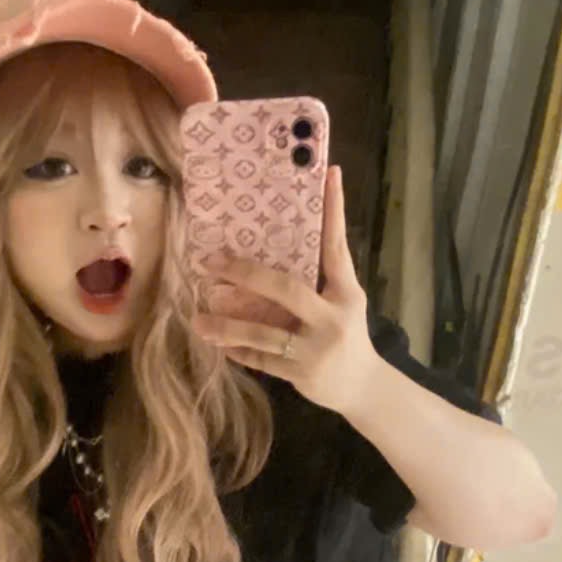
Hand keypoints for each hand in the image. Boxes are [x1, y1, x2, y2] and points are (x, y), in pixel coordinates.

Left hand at [191, 165, 376, 415]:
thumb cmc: (348, 335)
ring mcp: (315, 349)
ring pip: (263, 333)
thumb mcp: (345, 303)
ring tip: (198, 321)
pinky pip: (261, 360)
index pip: (337, 247)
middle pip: (286, 289)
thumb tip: (289, 239)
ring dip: (227, 327)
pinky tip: (218, 345)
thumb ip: (323, 278)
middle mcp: (332, 318)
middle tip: (210, 263)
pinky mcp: (300, 374)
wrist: (363, 388)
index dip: (334, 211)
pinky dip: (239, 351)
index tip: (330, 174)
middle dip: (245, 274)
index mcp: (346, 294)